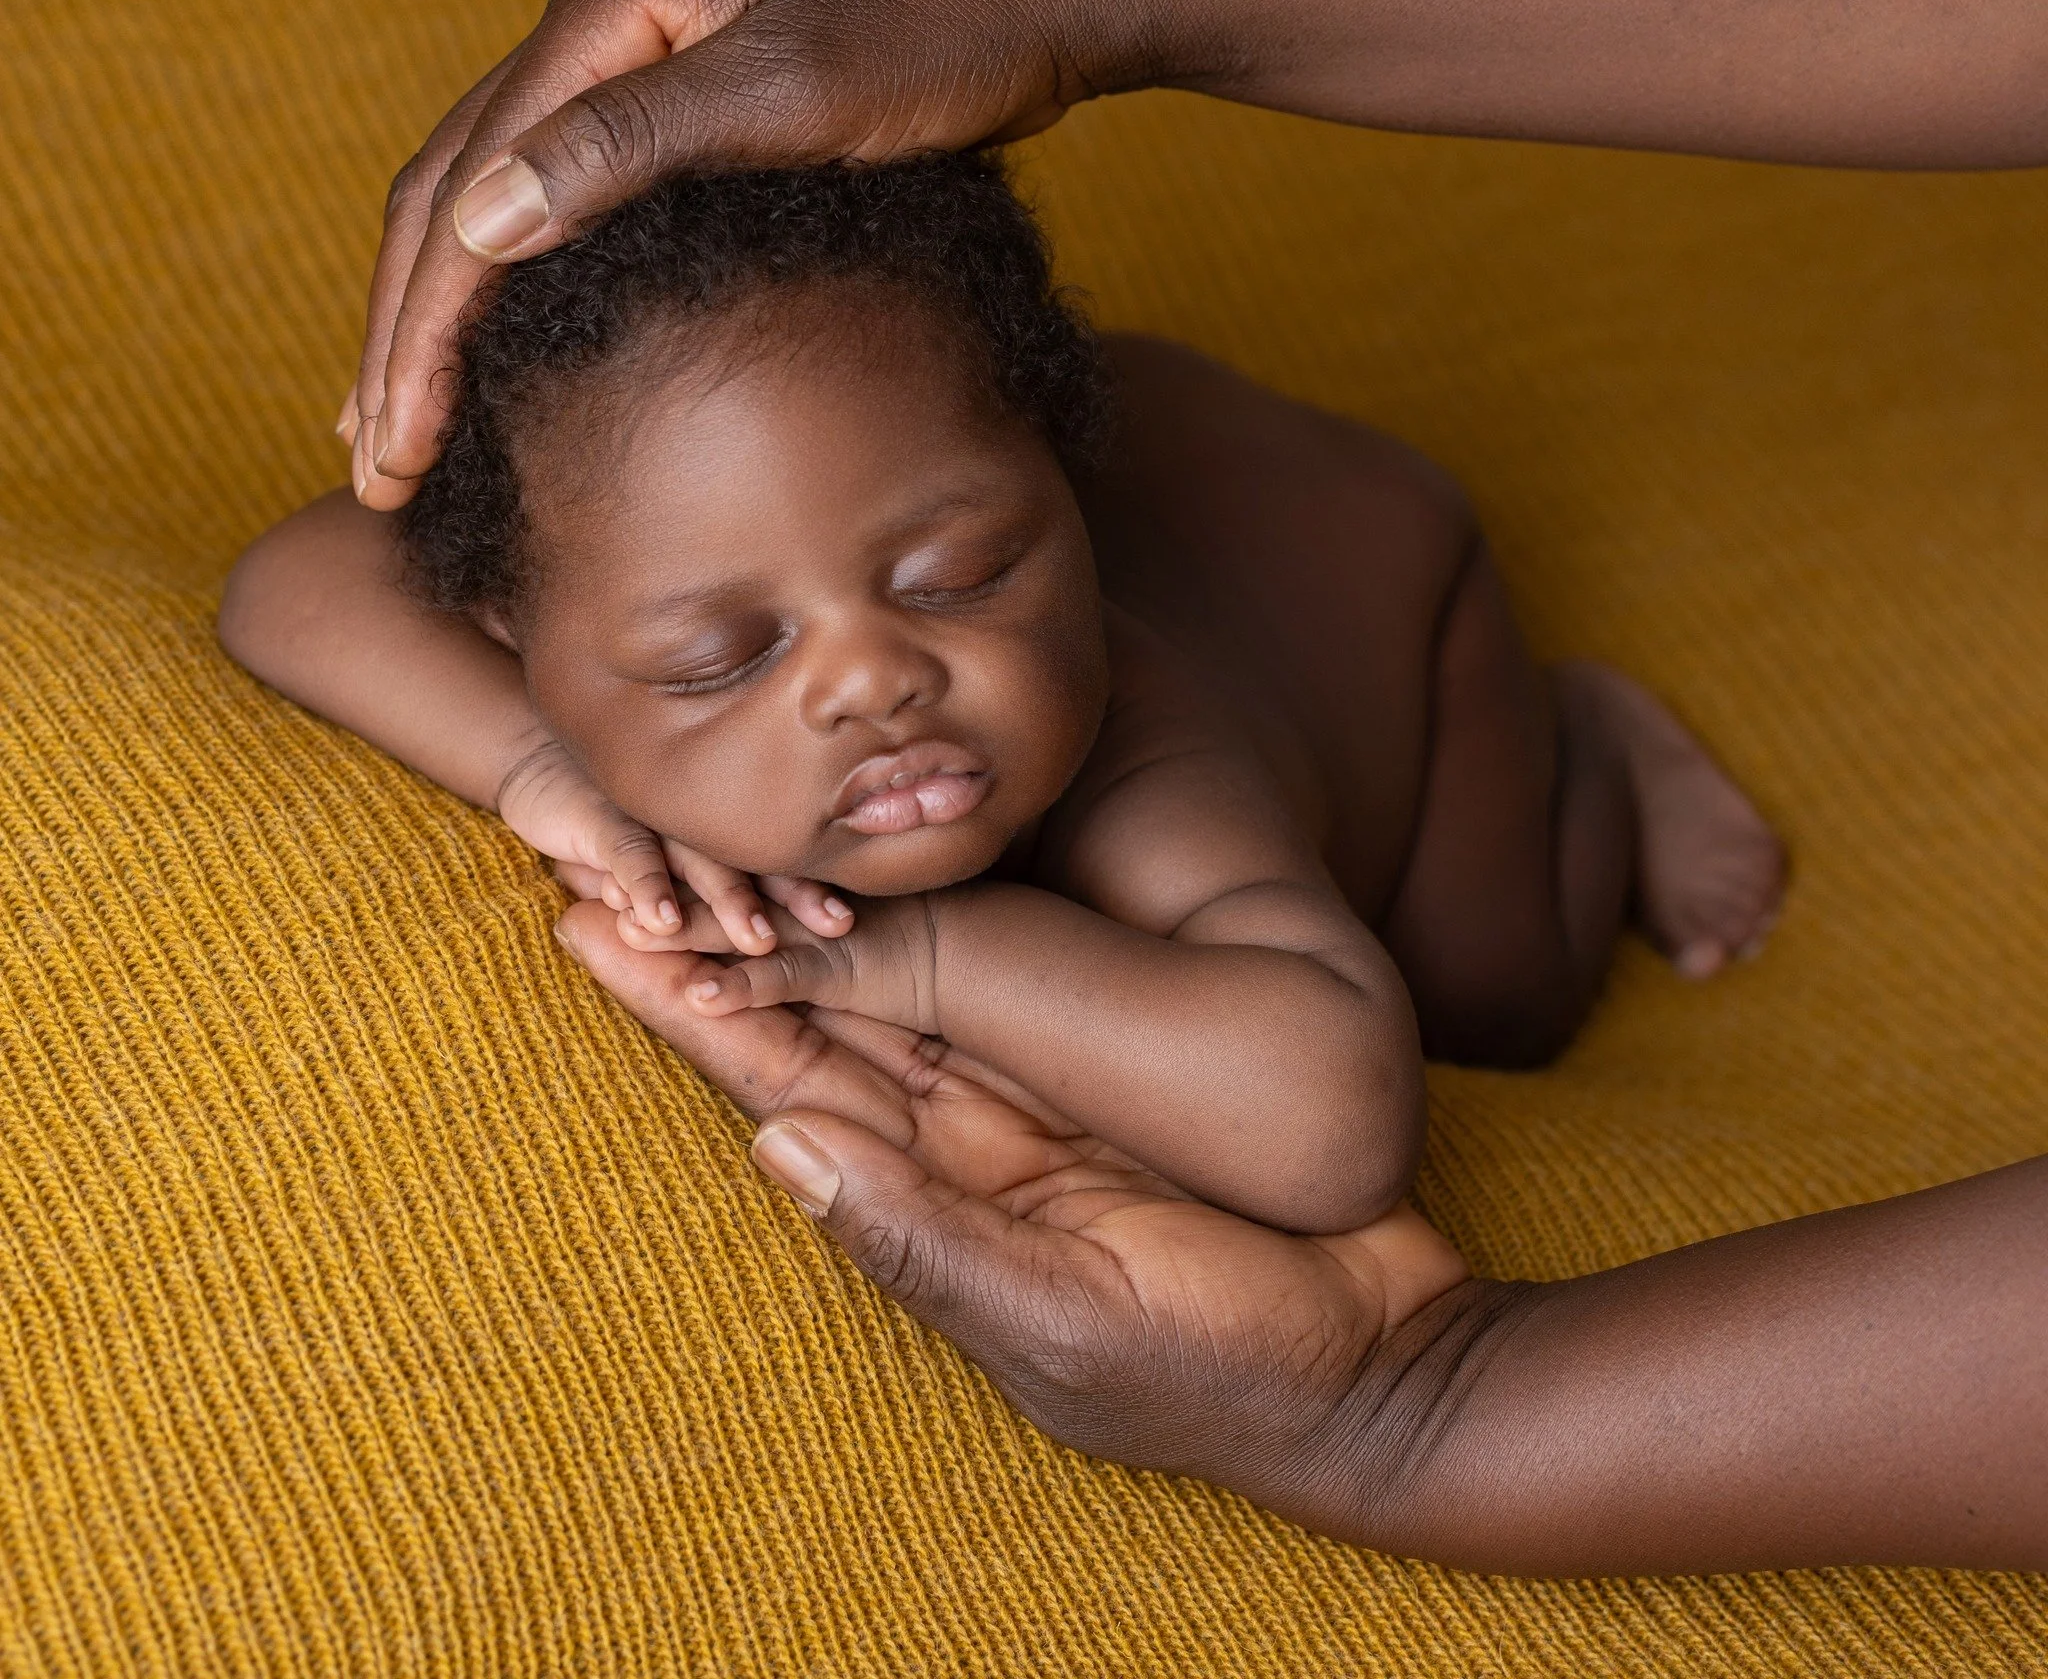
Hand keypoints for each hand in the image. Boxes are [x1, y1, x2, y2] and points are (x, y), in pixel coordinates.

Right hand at [347, 0, 1136, 504]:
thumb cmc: (936, 32)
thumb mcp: (794, 85)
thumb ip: (636, 142)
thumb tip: (482, 219)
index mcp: (605, 14)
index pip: (467, 188)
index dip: (420, 331)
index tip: (396, 447)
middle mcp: (599, 32)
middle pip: (451, 195)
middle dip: (404, 338)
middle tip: (377, 470)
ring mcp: (636, 66)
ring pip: (492, 202)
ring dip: (438, 318)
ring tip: (402, 427)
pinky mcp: (682, 106)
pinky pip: (559, 204)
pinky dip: (515, 288)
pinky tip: (505, 354)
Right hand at [496, 736, 852, 954]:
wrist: (537, 763)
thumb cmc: (612, 818)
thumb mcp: (660, 852)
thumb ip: (697, 882)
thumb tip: (760, 932)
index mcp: (712, 830)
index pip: (772, 861)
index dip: (810, 888)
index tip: (851, 918)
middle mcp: (691, 824)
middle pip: (753, 863)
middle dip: (796, 897)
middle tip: (837, 926)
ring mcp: (651, 820)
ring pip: (699, 862)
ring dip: (729, 902)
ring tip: (758, 940)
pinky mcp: (602, 822)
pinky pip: (630, 856)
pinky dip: (646, 888)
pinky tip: (660, 921)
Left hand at [555, 901, 1475, 1539]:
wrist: (1382, 1358)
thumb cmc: (1225, 1367)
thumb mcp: (1067, 1322)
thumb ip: (925, 1240)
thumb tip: (778, 1150)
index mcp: (935, 1204)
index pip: (783, 1085)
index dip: (690, 1009)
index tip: (595, 933)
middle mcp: (968, 1138)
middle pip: (816, 1016)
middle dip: (720, 940)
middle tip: (620, 844)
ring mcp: (1038, 1093)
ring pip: (895, 982)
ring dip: (805, 917)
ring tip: (721, 832)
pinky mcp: (1111, 1059)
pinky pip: (1002, 975)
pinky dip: (934, 920)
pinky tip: (888, 858)